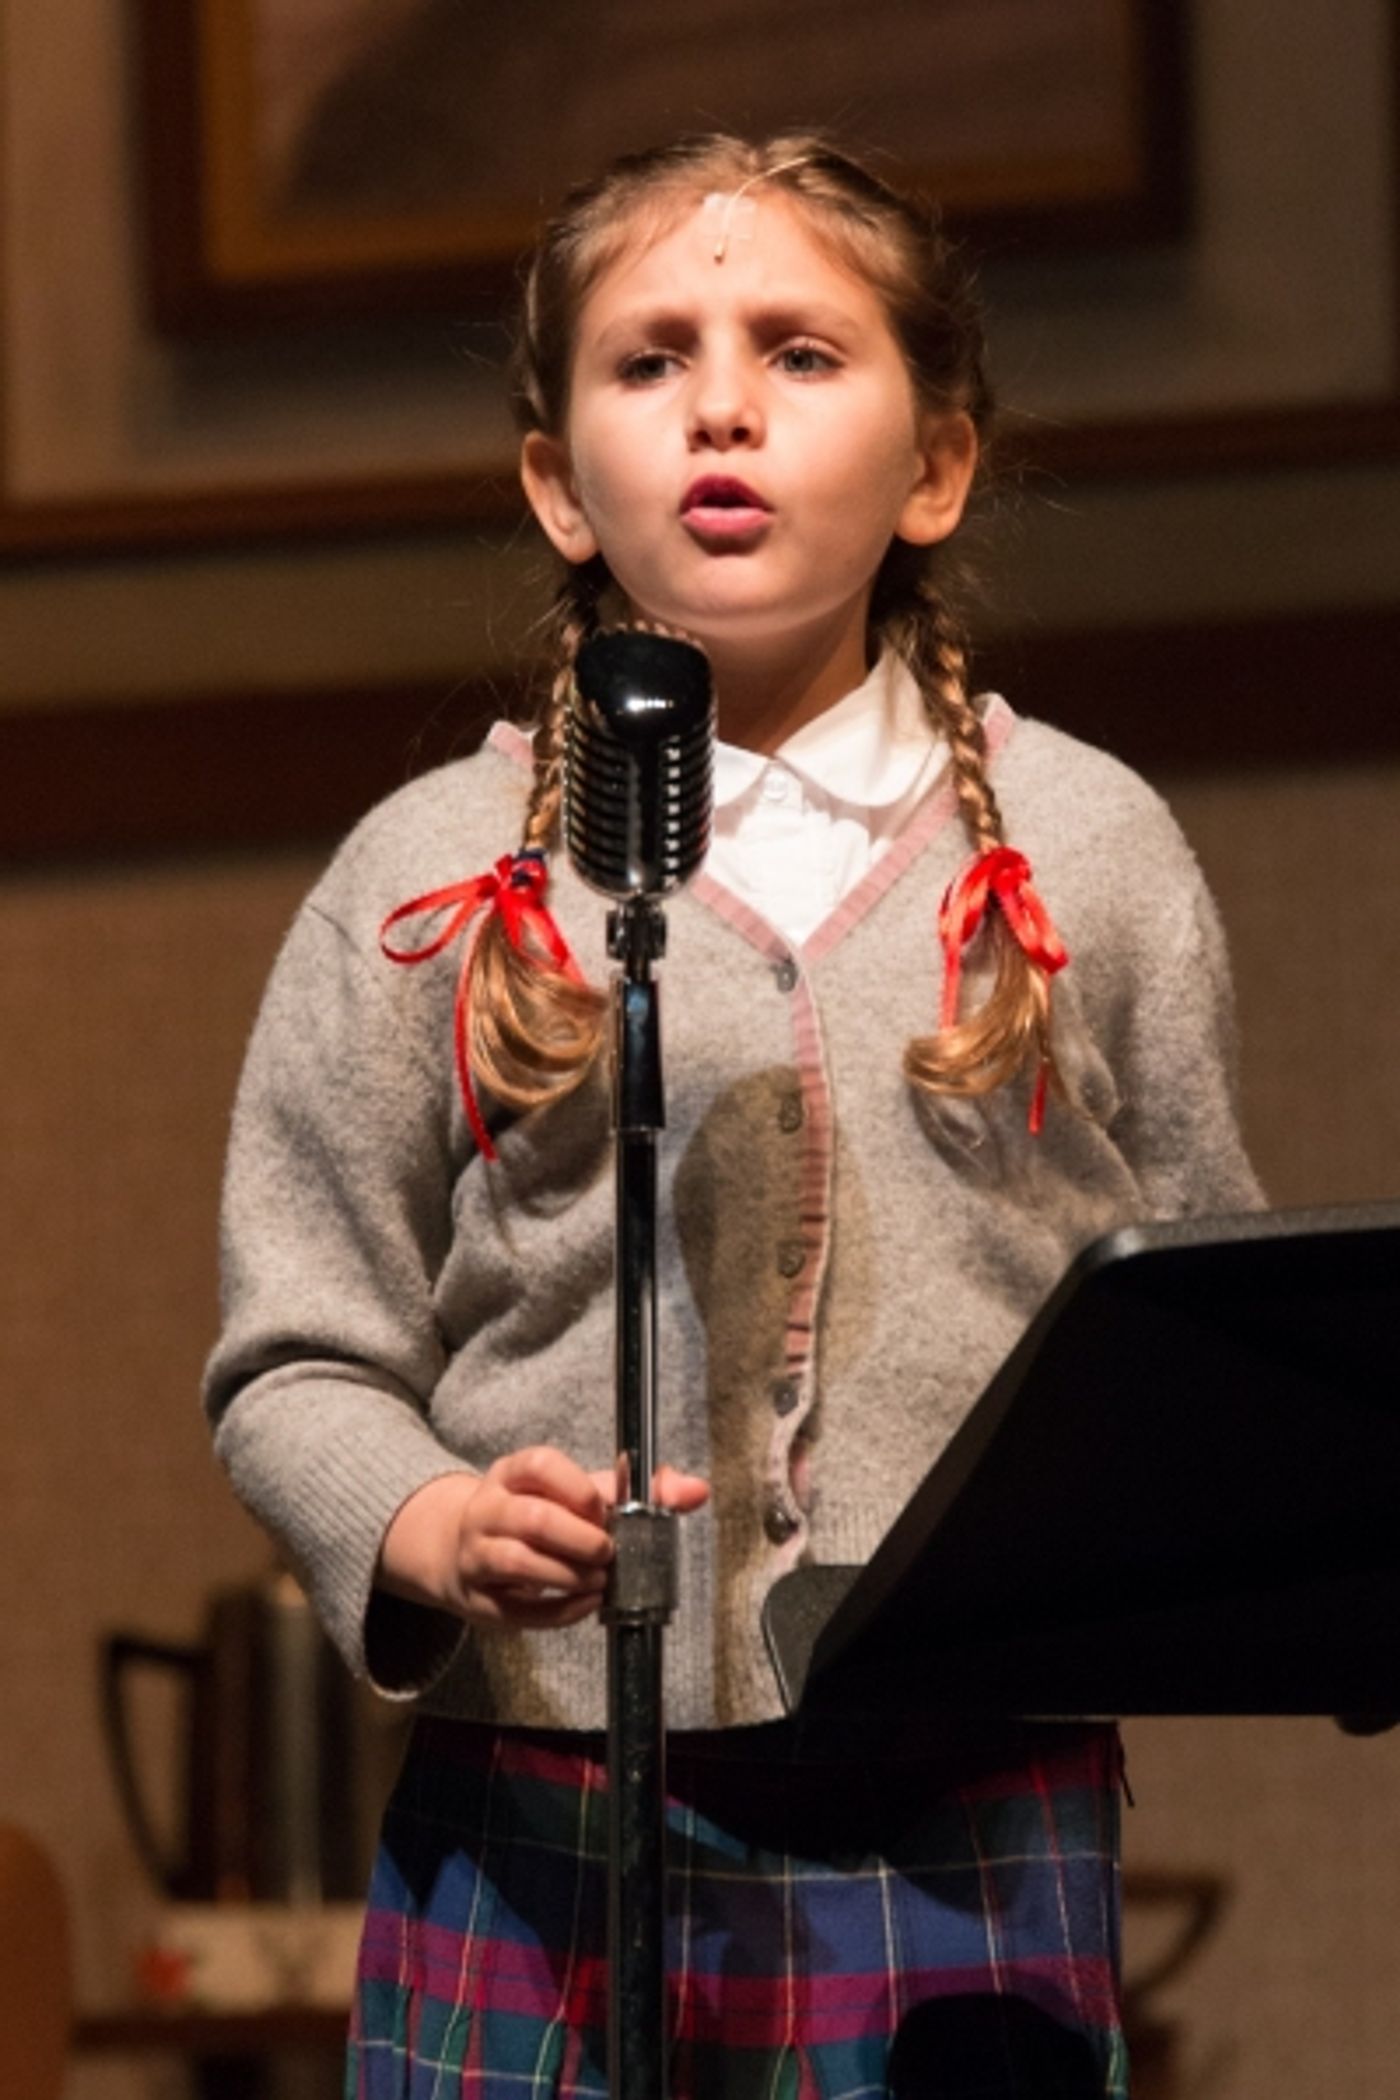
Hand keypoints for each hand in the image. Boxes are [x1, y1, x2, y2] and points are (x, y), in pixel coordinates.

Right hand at [378, 1446, 708, 1630]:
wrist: (464, 1551)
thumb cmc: (536, 1517)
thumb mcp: (579, 1495)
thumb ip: (638, 1491)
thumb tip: (697, 1490)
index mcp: (512, 1475)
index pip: (538, 1465)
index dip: (577, 1487)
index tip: (603, 1509)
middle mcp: (488, 1510)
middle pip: (531, 1518)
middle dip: (579, 1538)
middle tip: (608, 1552)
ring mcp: (478, 1555)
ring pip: (517, 1561)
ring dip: (568, 1574)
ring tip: (600, 1580)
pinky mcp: (480, 1599)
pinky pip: (518, 1609)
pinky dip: (560, 1610)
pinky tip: (588, 1604)